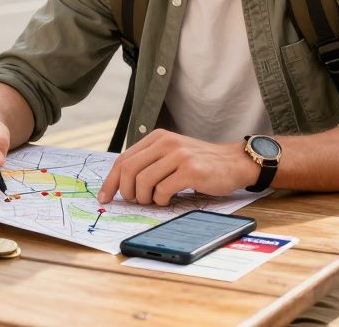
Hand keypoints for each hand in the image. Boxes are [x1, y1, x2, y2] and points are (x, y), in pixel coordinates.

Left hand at [97, 130, 256, 205]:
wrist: (234, 162)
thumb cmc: (200, 163)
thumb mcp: (172, 154)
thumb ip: (150, 162)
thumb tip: (121, 183)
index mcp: (157, 137)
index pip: (123, 159)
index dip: (111, 181)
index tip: (104, 197)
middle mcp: (166, 142)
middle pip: (128, 170)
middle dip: (125, 191)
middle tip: (134, 202)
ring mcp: (178, 155)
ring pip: (143, 181)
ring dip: (144, 198)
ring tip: (154, 200)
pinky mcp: (190, 170)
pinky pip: (163, 190)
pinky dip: (161, 201)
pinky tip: (168, 200)